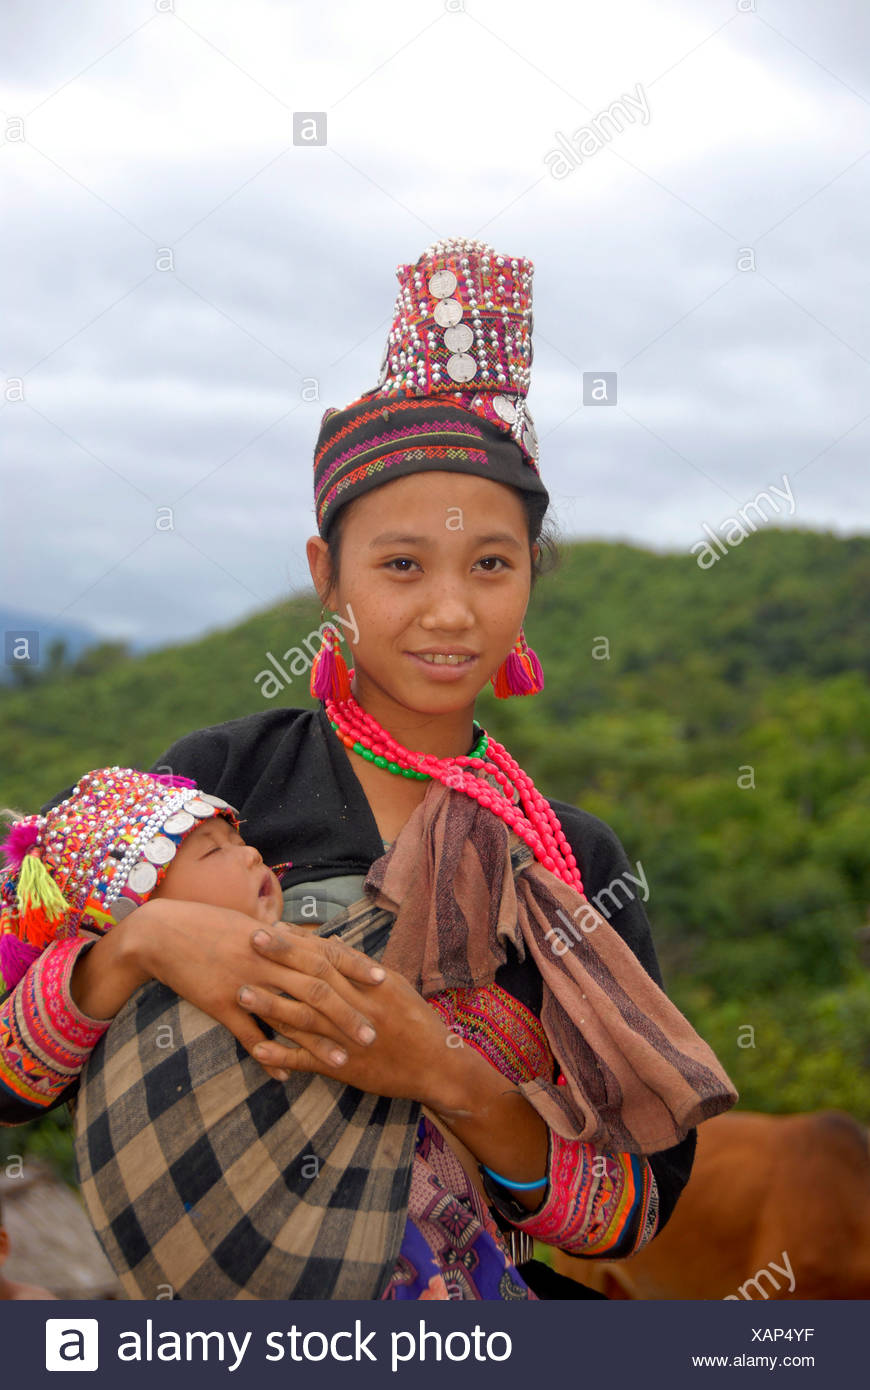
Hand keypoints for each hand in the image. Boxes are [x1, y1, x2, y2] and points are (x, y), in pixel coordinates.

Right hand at [122, 900, 385, 1081]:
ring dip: (316, 1042)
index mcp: (277, 940)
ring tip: (342, 1063)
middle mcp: (266, 961)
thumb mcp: (251, 926)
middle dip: (347, 1013)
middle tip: (373, 1035)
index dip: (356, 966)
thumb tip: (314, 943)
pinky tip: (287, 1075)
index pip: (326, 953)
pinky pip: (248, 1036)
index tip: (384, 980)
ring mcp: (243, 984)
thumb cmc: (210, 925)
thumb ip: (284, 939)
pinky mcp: (219, 1006)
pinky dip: (268, 1056)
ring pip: (288, 1016)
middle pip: (316, 989)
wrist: (162, 932)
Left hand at [240, 926, 454, 1102]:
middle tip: (247, 944)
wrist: (437, 1065)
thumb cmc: (415, 1020)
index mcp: (370, 984)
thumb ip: (359, 964)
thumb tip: (329, 939)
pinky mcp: (344, 1069)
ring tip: (241, 993)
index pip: (328, 956)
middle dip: (279, 961)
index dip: (298, 943)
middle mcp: (357, 1007)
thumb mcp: (394, 985)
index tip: (270, 928)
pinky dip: (282, 1056)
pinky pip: (309, 1061)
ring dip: (271, 1006)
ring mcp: (348, 1039)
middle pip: (312, 980)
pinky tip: (257, 1048)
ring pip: (305, 1020)